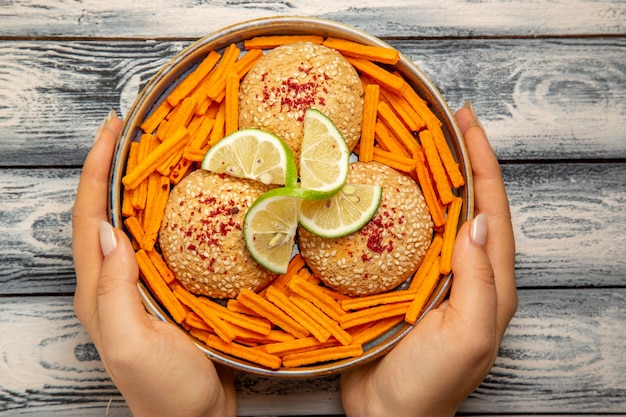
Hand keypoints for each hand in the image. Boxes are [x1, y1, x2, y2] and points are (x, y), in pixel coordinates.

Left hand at [72, 111, 236, 416]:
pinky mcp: (166, 291)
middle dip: (111, 167)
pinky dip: (164, 213)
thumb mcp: (132, 343)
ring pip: (131, 224)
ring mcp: (139, 286)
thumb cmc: (164, 390)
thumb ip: (114, 290)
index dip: (97, 171)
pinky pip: (159, 241)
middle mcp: (112, 282)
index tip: (113, 130)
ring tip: (156, 153)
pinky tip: (183, 201)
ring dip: (136, 185)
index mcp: (98, 290)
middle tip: (134, 130)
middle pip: (104, 213)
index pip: (90, 218)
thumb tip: (109, 230)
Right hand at [340, 102, 517, 416]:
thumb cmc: (432, 384)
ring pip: (433, 216)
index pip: (492, 210)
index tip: (467, 122)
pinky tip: (381, 190)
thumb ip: (480, 280)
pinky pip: (401, 235)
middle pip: (467, 204)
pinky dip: (396, 207)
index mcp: (489, 282)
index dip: (483, 163)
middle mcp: (463, 272)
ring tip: (414, 142)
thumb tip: (480, 221)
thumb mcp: (468, 335)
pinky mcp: (399, 282)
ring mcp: (431, 275)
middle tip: (442, 120)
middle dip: (460, 159)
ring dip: (428, 178)